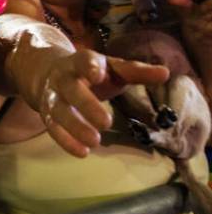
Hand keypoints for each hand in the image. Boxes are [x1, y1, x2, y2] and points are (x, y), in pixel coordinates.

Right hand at [36, 48, 168, 156]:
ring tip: (95, 142)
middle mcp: (63, 79)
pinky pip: (53, 128)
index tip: (98, 73)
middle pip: (71, 90)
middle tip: (106, 123)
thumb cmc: (90, 72)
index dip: (90, 66)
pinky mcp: (48, 115)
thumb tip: (165, 73)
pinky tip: (82, 153)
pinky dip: (66, 141)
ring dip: (75, 127)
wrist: (47, 72)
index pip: (83, 60)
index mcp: (80, 62)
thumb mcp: (112, 68)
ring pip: (59, 111)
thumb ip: (136, 71)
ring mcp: (53, 97)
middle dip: (86, 105)